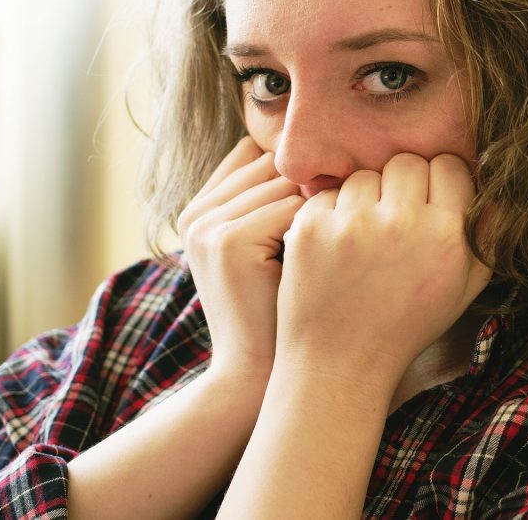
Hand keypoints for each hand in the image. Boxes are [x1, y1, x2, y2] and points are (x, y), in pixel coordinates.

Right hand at [177, 137, 304, 379]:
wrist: (259, 373)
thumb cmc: (279, 309)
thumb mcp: (268, 250)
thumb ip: (273, 203)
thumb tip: (321, 156)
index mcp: (199, 211)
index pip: (255, 154)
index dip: (293, 173)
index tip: (322, 205)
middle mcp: (195, 214)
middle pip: (272, 163)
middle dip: (308, 187)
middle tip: (332, 227)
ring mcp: (207, 226)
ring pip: (285, 182)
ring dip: (316, 210)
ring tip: (326, 248)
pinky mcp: (228, 241)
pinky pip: (292, 207)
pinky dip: (315, 230)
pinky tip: (320, 262)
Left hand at [275, 153, 491, 387]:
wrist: (340, 364)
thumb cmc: (406, 326)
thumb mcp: (464, 289)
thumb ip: (486, 235)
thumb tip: (498, 183)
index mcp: (447, 237)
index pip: (450, 165)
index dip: (440, 181)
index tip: (429, 203)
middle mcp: (403, 224)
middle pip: (407, 162)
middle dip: (402, 185)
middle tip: (394, 219)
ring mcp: (353, 224)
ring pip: (365, 174)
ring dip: (365, 198)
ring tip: (363, 238)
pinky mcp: (311, 227)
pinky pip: (328, 193)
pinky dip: (332, 214)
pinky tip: (336, 247)